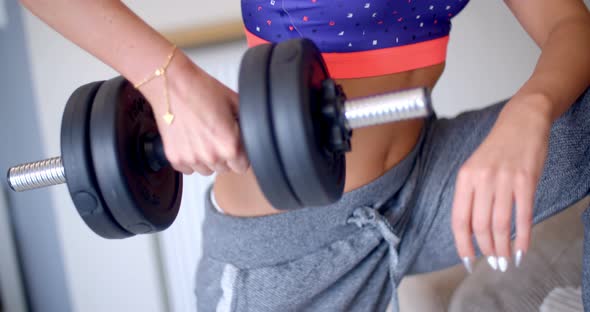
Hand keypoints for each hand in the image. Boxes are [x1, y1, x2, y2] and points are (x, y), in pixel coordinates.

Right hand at [140, 52, 248, 174]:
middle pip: (225, 168)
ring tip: (202, 136)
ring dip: (206, 159)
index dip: (241, 155)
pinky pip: (187, 168)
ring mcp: (191, 159)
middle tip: (216, 135)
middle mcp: (210, 156)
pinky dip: (189, 158)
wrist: (171, 83)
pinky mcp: (174, 157)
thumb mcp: (234, 102)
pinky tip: (189, 140)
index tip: (236, 146)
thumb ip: (246, 123)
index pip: (243, 167)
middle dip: (224, 156)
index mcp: (229, 145)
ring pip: (206, 170)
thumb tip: (253, 133)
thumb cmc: (201, 89)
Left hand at [452, 96, 552, 271]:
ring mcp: (504, 180)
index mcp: (464, 178)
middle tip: (492, 263)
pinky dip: (523, 238)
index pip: (459, 220)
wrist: (521, 122)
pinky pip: (523, 216)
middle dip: (486, 250)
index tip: (468, 261)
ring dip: (502, 247)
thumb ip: (470, 196)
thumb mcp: (474, 169)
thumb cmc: (497, 149)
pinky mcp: (526, 180)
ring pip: (500, 224)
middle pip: (480, 226)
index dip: (462, 244)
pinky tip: (522, 250)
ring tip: (505, 261)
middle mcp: (482, 180)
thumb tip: (470, 231)